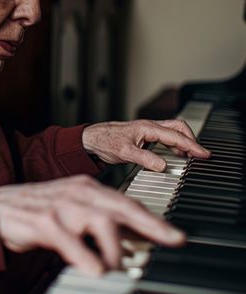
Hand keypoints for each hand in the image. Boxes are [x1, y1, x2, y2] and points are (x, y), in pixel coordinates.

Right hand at [0, 175, 184, 274]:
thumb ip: (97, 222)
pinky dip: (86, 258)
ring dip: (115, 249)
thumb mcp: (71, 210)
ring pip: (100, 222)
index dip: (152, 218)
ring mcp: (62, 205)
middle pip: (121, 206)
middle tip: (174, 239)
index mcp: (86, 188)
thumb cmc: (37, 211)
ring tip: (117, 268)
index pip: (126, 202)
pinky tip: (95, 271)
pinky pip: (71, 241)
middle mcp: (77, 192)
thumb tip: (127, 244)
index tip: (174, 234)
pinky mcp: (44, 221)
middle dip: (151, 225)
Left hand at [82, 119, 210, 171]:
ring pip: (172, 132)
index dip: (192, 145)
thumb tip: (163, 166)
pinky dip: (174, 145)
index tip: (203, 154)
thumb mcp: (124, 153)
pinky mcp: (144, 136)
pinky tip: (175, 154)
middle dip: (191, 140)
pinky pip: (165, 137)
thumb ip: (144, 159)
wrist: (91, 139)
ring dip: (183, 142)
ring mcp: (147, 131)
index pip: (175, 136)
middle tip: (200, 155)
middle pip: (178, 128)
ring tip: (191, 156)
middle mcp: (149, 127)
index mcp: (147, 128)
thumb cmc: (104, 141)